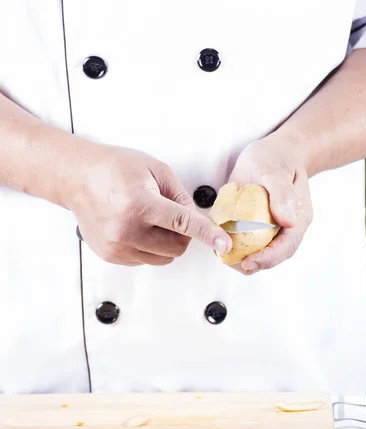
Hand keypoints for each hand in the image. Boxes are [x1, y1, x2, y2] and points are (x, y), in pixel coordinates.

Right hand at [66, 144, 230, 265]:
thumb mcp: (155, 170)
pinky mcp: (111, 255)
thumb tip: (197, 219)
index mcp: (140, 204)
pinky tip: (137, 228)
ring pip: (163, 257)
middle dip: (184, 234)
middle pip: (177, 246)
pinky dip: (150, 248)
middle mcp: (127, 229)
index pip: (183, 224)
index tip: (223, 244)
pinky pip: (145, 260)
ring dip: (167, 242)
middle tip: (171, 215)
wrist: (77, 178)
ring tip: (151, 220)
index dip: (207, 234)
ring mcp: (117, 246)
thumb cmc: (115, 168)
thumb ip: (180, 196)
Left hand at [229, 134, 312, 274]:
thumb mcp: (275, 170)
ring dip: (239, 256)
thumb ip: (281, 193)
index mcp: (298, 218)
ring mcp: (270, 228)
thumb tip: (288, 221)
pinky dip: (231, 243)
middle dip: (251, 263)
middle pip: (272, 256)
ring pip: (257, 252)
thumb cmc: (276, 158)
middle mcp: (285, 228)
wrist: (273, 154)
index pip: (286, 246)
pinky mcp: (254, 226)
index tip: (249, 262)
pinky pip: (243, 241)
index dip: (268, 258)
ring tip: (221, 252)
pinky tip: (218, 237)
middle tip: (228, 260)